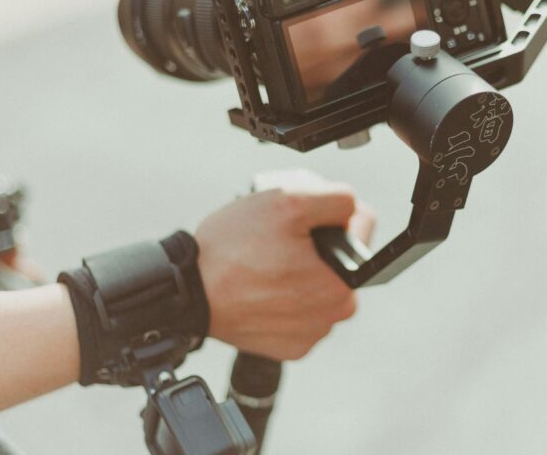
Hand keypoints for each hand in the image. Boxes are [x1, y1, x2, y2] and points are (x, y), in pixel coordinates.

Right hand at [195, 169, 374, 360]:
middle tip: (278, 239)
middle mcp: (333, 315)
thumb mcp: (287, 202)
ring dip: (299, 270)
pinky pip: (299, 310)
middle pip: (339, 259)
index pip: (360, 229)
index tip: (298, 220)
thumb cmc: (230, 251)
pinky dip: (284, 296)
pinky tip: (261, 287)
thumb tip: (355, 208)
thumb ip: (336, 199)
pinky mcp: (288, 346)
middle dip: (316, 244)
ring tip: (264, 262)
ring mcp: (310, 335)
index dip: (330, 214)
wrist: (186, 292)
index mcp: (343, 284)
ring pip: (318, 284)